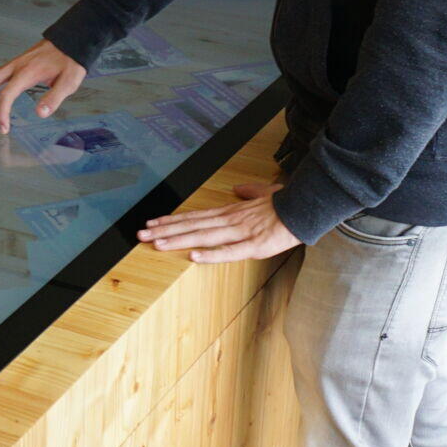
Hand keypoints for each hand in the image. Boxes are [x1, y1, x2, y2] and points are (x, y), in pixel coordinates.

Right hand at [0, 39, 87, 134]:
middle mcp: (15, 66)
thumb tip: (40, 114)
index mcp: (27, 72)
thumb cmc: (70, 61)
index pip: (7, 94)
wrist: (70, 40)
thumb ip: (54, 98)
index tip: (3, 129)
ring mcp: (11, 64)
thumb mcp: (69, 81)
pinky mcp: (12, 65)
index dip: (2, 112)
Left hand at [136, 181, 300, 262]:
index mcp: (230, 212)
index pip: (194, 216)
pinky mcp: (254, 246)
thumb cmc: (286, 202)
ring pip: (203, 236)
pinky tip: (193, 256)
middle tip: (140, 234)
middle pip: (191, 226)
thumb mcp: (264, 194)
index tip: (151, 223)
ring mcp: (240, 232)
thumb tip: (238, 189)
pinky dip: (211, 254)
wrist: (306, 207)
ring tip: (156, 243)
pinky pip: (229, 251)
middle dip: (164, 231)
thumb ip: (249, 192)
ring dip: (178, 240)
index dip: (172, 221)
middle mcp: (229, 220)